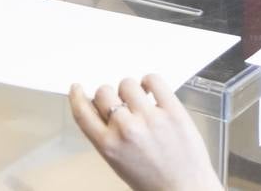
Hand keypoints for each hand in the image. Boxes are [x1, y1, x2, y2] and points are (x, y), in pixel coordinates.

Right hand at [70, 76, 221, 190]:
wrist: (184, 189)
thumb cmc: (154, 181)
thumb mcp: (119, 162)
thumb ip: (108, 137)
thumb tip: (104, 110)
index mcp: (109, 146)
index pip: (82, 113)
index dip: (77, 97)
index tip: (77, 89)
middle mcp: (126, 130)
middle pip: (104, 92)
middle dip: (109, 95)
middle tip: (120, 102)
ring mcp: (149, 118)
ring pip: (127, 83)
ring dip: (131, 90)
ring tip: (140, 101)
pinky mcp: (172, 110)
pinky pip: (154, 80)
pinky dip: (150, 81)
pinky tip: (152, 91)